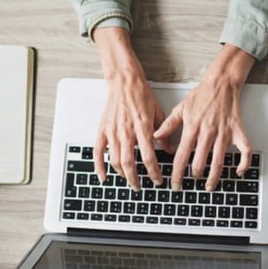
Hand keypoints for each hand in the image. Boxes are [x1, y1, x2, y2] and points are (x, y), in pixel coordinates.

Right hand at [92, 27, 173, 190]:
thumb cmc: (141, 94)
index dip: (154, 172)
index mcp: (142, 128)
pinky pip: (98, 152)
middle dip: (135, 179)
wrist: (125, 81)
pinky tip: (103, 176)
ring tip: (128, 180)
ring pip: (115, 160)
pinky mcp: (103, 130)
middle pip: (129, 163)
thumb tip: (170, 149)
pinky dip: (99, 166)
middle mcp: (126, 132)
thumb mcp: (158, 112)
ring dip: (122, 174)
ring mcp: (112, 131)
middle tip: (140, 187)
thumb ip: (164, 133)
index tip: (157, 180)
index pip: (148, 157)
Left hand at [154, 44, 254, 191]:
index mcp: (192, 128)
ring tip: (209, 186)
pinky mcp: (238, 131)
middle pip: (200, 162)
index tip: (175, 184)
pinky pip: (245, 151)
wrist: (221, 83)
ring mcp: (224, 133)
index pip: (181, 157)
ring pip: (219, 162)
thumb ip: (168, 124)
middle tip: (191, 181)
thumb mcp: (180, 108)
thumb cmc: (202, 96)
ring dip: (214, 177)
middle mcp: (208, 133)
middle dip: (194, 176)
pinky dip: (243, 163)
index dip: (177, 174)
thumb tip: (156, 137)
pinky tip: (238, 172)